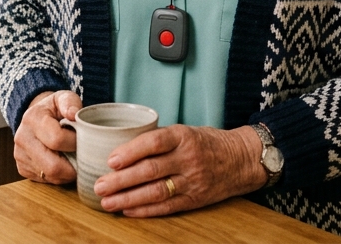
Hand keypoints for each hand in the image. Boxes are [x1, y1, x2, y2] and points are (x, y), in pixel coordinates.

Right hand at [13, 90, 81, 183]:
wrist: (35, 117)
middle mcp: (22, 138)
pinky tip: (62, 161)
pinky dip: (58, 175)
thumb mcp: (63, 98)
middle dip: (74, 165)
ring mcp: (20, 155)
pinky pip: (46, 180)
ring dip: (67, 172)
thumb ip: (70, 102)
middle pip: (53, 166)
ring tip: (73, 158)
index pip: (57, 140)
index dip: (75, 142)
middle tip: (83, 156)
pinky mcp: (22, 168)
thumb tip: (73, 114)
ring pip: (51, 176)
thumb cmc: (54, 109)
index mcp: (32, 118)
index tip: (82, 138)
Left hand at [92, 124, 267, 216]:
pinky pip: (167, 206)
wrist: (241, 160)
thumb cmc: (207, 142)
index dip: (131, 151)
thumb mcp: (186, 131)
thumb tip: (121, 146)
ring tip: (107, 202)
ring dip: (128, 199)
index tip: (110, 160)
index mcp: (184, 136)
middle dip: (121, 180)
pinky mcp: (194, 199)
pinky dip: (145, 210)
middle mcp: (188, 159)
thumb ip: (159, 138)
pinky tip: (127, 210)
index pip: (154, 142)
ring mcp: (192, 181)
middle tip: (99, 185)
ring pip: (156, 192)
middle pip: (150, 170)